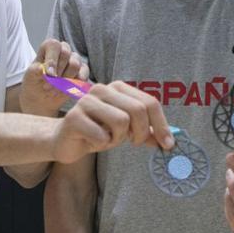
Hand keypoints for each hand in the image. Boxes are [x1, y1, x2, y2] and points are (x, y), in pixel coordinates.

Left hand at [22, 39, 87, 116]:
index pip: (54, 46)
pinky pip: (83, 75)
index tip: (48, 75)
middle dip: (57, 72)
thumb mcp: (30, 76)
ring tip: (54, 90)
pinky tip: (64, 91)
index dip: (52, 60)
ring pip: (75, 65)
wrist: (41, 98)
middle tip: (48, 86)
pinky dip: (74, 85)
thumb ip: (35, 71)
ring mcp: (75, 61)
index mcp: (49, 47)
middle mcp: (64, 50)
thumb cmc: (34, 83)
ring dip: (64, 80)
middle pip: (66, 54)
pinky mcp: (82, 72)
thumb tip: (42, 69)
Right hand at [52, 82, 172, 160]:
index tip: (167, 144)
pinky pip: (102, 136)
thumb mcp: (126, 131)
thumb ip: (146, 132)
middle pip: (138, 110)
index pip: (149, 102)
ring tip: (108, 139)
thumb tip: (169, 141)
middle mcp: (103, 89)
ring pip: (121, 122)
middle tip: (134, 142)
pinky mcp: (74, 117)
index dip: (161, 125)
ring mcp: (87, 101)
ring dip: (118, 138)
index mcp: (118, 88)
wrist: (64, 140)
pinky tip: (93, 141)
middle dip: (141, 132)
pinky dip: (103, 144)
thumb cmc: (97, 133)